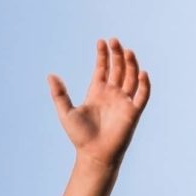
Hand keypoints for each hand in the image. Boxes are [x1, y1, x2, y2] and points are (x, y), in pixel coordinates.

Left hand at [48, 38, 151, 169]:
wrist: (93, 154)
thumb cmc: (80, 136)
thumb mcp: (65, 112)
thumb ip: (59, 94)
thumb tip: (50, 75)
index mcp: (97, 92)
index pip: (103, 69)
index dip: (103, 55)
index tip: (101, 41)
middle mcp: (112, 94)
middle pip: (118, 69)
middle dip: (117, 54)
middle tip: (114, 40)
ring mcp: (124, 102)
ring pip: (131, 78)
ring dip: (131, 64)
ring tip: (127, 51)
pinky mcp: (133, 112)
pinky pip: (142, 96)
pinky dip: (144, 84)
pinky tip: (142, 72)